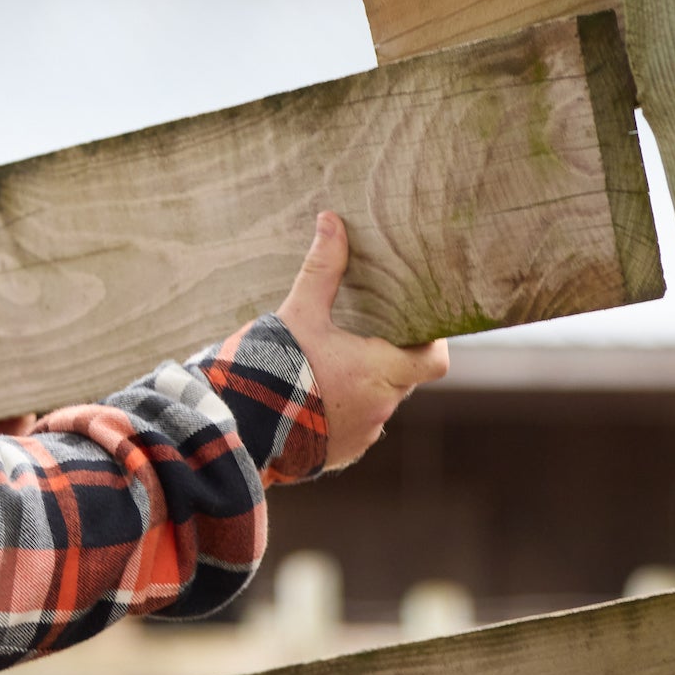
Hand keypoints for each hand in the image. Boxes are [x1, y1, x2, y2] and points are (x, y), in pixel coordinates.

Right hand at [276, 212, 448, 470]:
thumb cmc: (273, 368)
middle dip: (383, 361)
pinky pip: (354, 431)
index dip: (430, 343)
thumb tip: (331, 220)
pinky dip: (341, 416)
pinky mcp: (341, 455)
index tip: (412, 328)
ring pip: (377, 405)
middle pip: (401, 379)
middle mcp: (380, 408)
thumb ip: (322, 269)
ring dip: (360, 390)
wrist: (239, 427)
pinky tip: (312, 404)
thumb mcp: (298, 312)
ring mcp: (362, 436)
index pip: (434, 360)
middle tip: (355, 341)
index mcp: (379, 371)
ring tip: (325, 375)